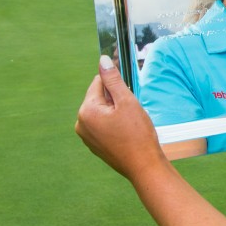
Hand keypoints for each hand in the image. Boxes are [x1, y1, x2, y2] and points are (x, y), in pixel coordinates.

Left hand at [76, 56, 167, 179]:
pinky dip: (114, 124)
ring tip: (130, 122)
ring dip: (115, 111)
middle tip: (132, 111)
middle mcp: (81, 124)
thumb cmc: (138, 134)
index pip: (98, 83)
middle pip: (99, 98)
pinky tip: (127, 132)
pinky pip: (103, 126)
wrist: (144, 166)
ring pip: (102, 112)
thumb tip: (103, 60)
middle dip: (115, 99)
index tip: (128, 89)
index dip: (115, 83)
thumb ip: (113, 79)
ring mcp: (86, 137)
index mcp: (87, 111)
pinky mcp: (95, 146)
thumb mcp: (127, 102)